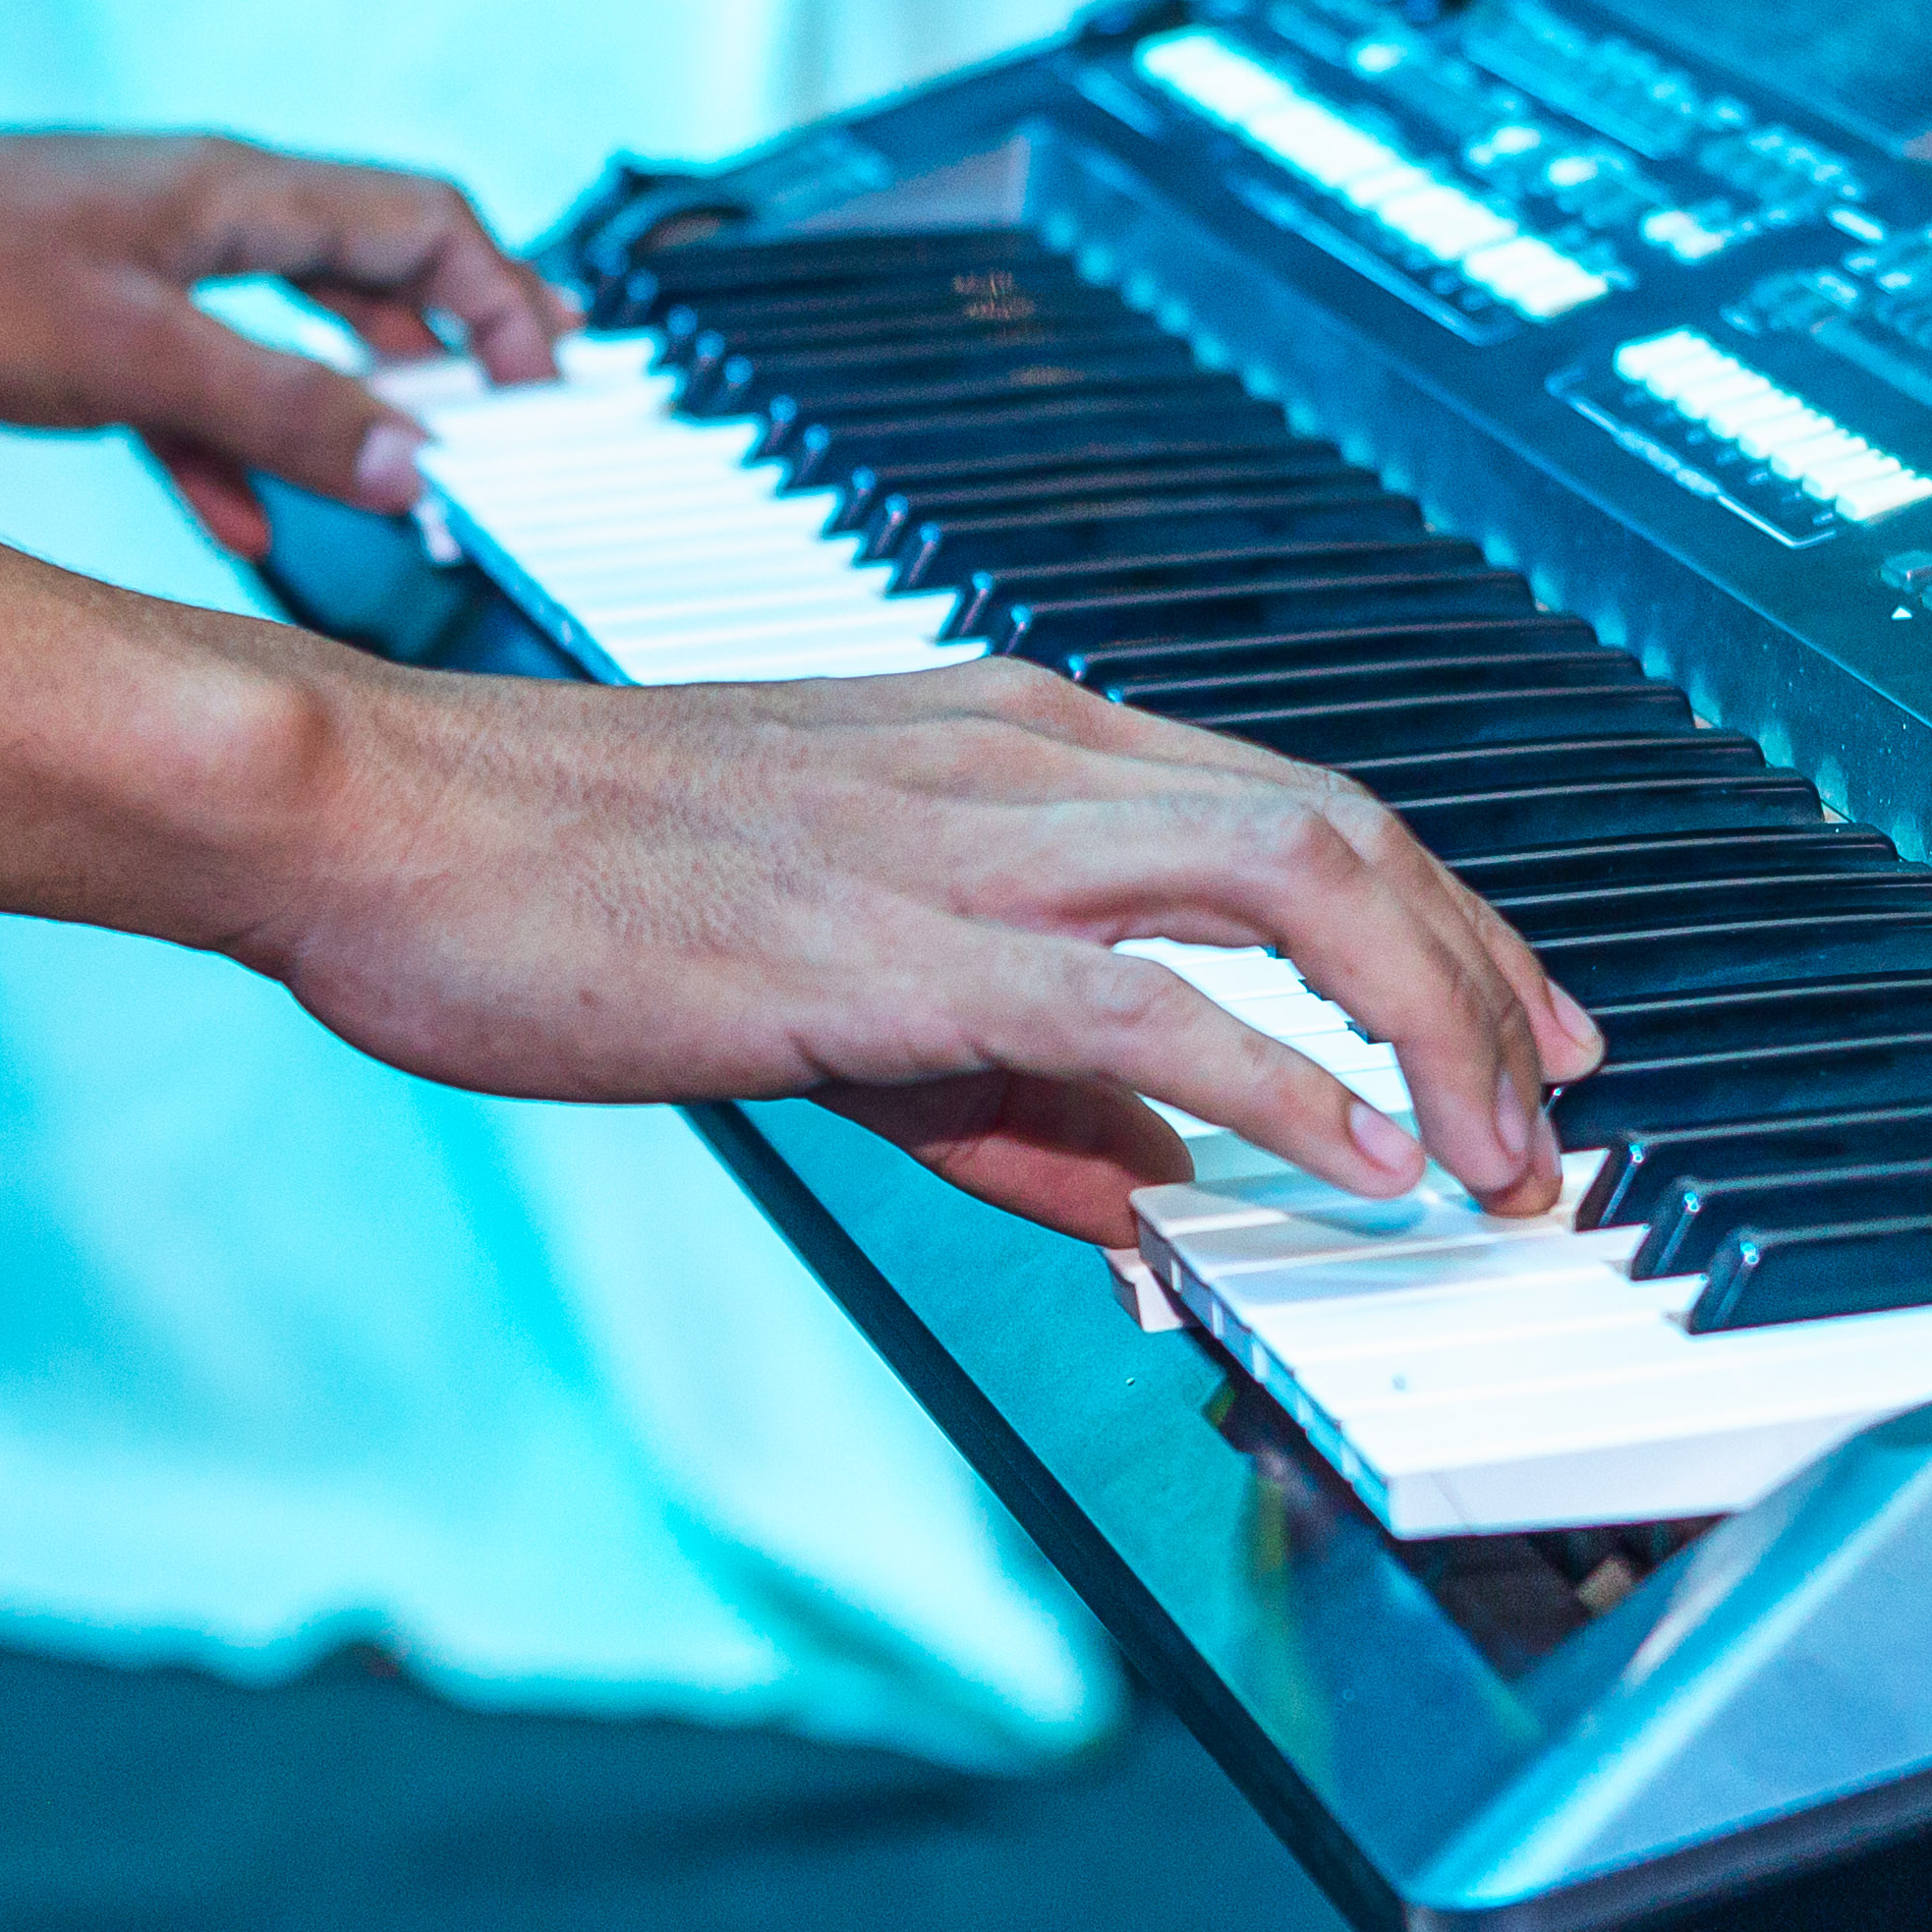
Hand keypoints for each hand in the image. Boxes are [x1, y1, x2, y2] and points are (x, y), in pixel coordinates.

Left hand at [0, 117, 569, 553]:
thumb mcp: (137, 357)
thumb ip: (283, 411)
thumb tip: (414, 461)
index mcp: (235, 194)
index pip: (423, 224)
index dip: (502, 299)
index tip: (545, 383)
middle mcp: (196, 214)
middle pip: (366, 270)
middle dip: (446, 346)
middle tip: (511, 415)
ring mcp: (133, 265)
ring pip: (279, 333)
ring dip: (343, 405)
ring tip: (403, 476)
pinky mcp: (69, 320)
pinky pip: (188, 388)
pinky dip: (231, 449)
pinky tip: (245, 520)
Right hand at [234, 655, 1606, 1245]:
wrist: (370, 817)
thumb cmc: (552, 879)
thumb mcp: (823, 987)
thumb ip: (1007, 1091)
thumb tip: (1158, 1190)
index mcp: (996, 740)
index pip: (1287, 806)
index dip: (1439, 920)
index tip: (1525, 1027)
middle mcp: (1011, 759)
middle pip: (1341, 827)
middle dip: (1488, 974)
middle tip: (1561, 1109)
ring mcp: (956, 839)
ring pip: (1290, 878)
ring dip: (1432, 1022)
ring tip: (1501, 1152)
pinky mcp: (888, 945)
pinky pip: (1140, 1003)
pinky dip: (1278, 1079)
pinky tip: (1353, 1165)